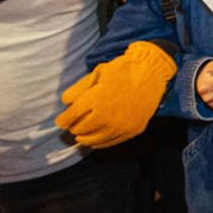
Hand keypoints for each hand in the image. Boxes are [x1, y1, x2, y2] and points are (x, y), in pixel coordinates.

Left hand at [55, 41, 176, 147]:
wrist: (152, 73)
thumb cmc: (123, 70)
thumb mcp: (98, 72)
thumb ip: (79, 88)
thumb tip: (65, 102)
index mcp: (96, 99)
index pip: (71, 117)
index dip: (63, 120)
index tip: (61, 121)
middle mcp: (107, 116)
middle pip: (80, 130)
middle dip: (74, 128)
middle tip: (72, 126)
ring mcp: (121, 125)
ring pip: (94, 140)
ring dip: (84, 138)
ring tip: (81, 135)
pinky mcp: (132, 130)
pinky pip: (110, 142)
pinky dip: (100, 143)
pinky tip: (95, 140)